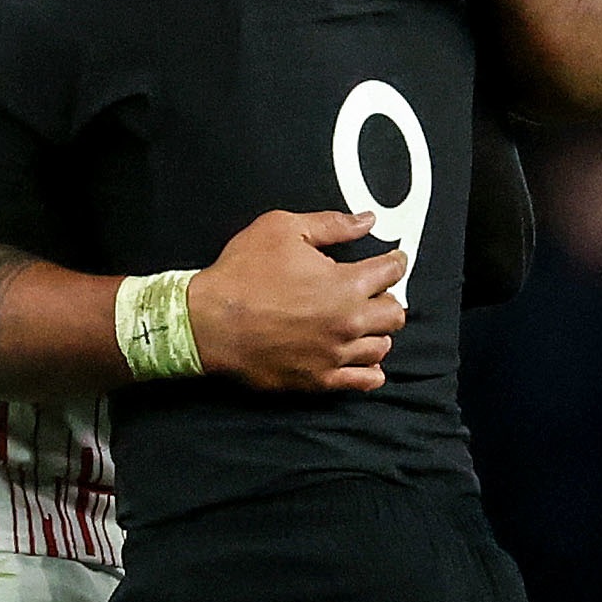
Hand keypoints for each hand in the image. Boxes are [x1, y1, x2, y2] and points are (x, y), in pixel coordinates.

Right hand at [189, 210, 404, 391]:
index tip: (390, 261)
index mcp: (345, 284)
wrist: (206, 322)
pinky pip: (364, 380)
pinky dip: (370, 369)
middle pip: (395, 313)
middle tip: (372, 293)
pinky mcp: (319, 379)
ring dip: (376, 332)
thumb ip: (331, 225)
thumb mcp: (282, 229)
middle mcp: (348, 322)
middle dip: (387, 298)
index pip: (392, 272)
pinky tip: (361, 357)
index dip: (393, 262)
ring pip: (383, 346)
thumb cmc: (240, 275)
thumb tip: (365, 221)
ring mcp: (335, 354)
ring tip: (360, 324)